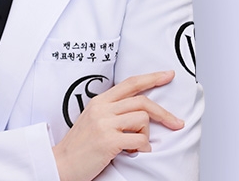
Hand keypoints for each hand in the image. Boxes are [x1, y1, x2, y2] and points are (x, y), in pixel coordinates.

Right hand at [52, 70, 183, 180]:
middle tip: (176, 123)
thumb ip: (112, 111)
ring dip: (146, 134)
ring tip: (134, 144)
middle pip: (142, 101)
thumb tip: (139, 111)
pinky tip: (133, 152)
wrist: (62, 163)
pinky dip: (143, 148)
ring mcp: (105, 124)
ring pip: (143, 119)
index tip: (168, 75)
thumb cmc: (80, 145)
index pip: (130, 83)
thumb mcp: (93, 119)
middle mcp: (102, 108)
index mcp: (99, 101)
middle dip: (164, 113)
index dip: (151, 78)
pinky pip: (140, 139)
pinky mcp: (109, 141)